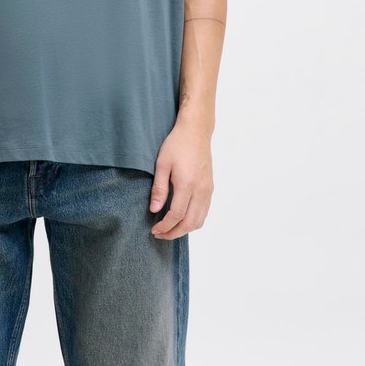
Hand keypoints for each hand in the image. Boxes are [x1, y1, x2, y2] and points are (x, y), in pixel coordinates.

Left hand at [148, 118, 213, 239]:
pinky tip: (182, 218)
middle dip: (174, 233)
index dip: (165, 226)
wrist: (196, 131)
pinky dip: (194, 221)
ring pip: (200, 220)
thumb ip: (159, 188)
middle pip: (190, 223)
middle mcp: (201, 190)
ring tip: (170, 229)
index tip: (154, 230)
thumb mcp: (162, 164)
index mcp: (187, 184)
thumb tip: (154, 210)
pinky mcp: (210, 187)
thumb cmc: (176, 144)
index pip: (176, 215)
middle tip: (160, 234)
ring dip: (185, 229)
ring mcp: (208, 190)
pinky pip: (204, 211)